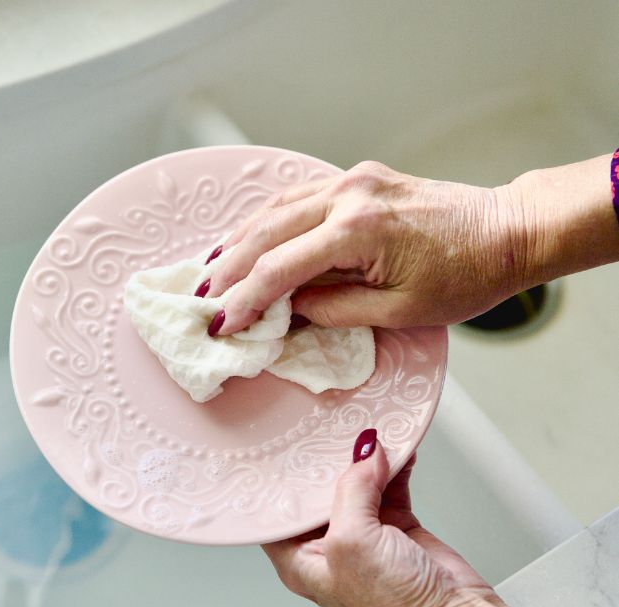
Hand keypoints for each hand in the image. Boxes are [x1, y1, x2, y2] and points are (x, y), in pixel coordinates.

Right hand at [207, 160, 523, 334]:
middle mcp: (348, 196)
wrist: (506, 232)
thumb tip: (289, 311)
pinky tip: (250, 238)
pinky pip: (298, 198)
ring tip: (212, 270)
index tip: (221, 326)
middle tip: (201, 299)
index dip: (245, 301)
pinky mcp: (360, 179)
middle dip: (228, 268)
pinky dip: (268, 221)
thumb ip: (335, 310)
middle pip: (266, 232)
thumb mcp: (398, 311)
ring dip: (240, 240)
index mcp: (359, 232)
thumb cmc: (465, 276)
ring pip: (276, 208)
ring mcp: (353, 181)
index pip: (280, 269)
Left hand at [263, 431, 559, 606]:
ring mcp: (363, 538)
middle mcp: (327, 548)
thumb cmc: (396, 605)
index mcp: (299, 560)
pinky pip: (389, 489)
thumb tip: (363, 454)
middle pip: (318, 494)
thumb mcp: (354, 540)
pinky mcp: (396, 530)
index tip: (285, 447)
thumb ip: (352, 489)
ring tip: (371, 436)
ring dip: (366, 463)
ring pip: (357, 487)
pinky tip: (397, 452)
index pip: (278, 513)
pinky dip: (394, 470)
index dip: (280, 482)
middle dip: (327, 464)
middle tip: (330, 429)